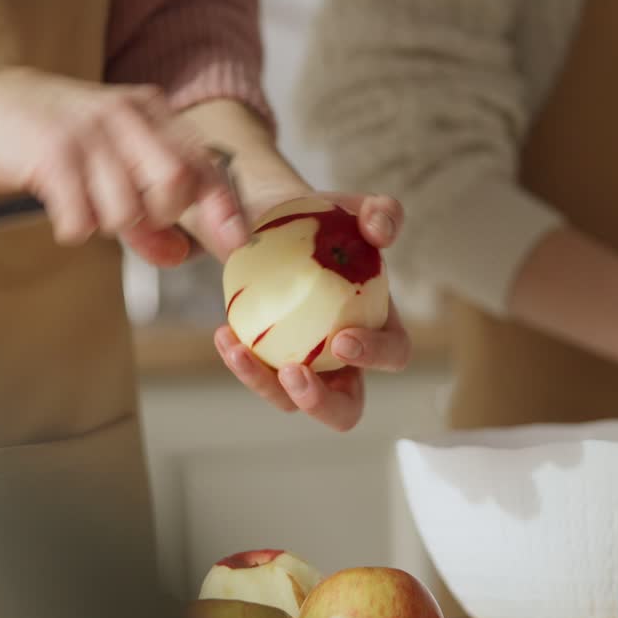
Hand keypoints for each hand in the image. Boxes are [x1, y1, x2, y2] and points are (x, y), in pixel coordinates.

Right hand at [0, 67, 248, 261]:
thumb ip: (146, 214)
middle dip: (157, 215)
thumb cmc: (49, 138)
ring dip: (106, 223)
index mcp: (150, 112)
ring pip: (127, 210)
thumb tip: (180, 255)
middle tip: (125, 213)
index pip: (204, 163)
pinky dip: (73, 228)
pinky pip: (83, 219)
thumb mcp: (107, 166)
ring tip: (80, 200)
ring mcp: (91, 132)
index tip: (237, 243)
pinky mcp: (54, 153)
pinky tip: (58, 208)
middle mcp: (126, 116)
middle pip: (175, 184)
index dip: (224, 207)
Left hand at [213, 193, 410, 430]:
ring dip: (264, 385)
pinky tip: (223, 335)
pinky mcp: (268, 363)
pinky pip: (257, 377)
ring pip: (290, 401)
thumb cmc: (321, 222)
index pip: (393, 355)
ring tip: (239, 350)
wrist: (272, 225)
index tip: (343, 338)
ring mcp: (305, 366)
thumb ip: (381, 212)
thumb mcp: (351, 207)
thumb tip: (381, 232)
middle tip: (295, 373)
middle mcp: (345, 359)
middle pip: (345, 409)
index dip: (375, 356)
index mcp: (380, 326)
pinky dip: (240, 363)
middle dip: (321, 403)